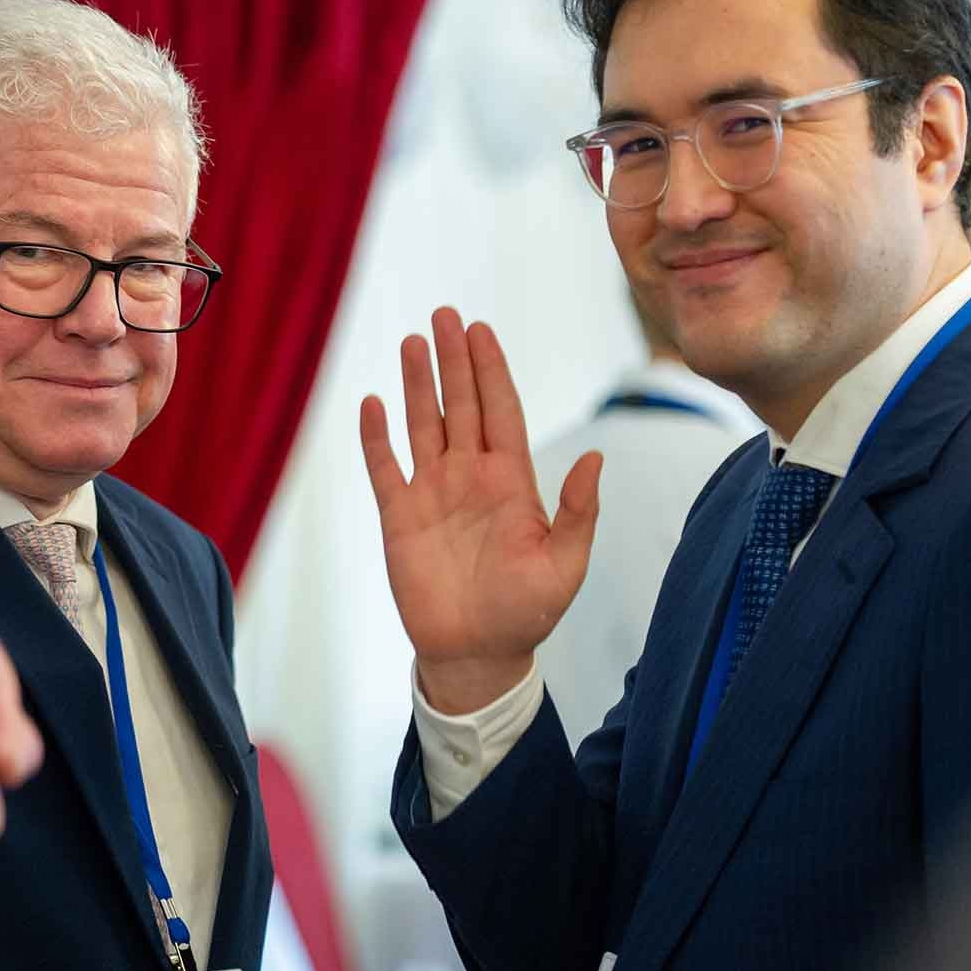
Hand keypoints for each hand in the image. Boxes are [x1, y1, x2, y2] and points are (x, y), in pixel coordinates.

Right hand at [360, 308, 602, 713]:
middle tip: (445, 315)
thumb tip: (599, 458)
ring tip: (411, 342)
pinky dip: (375, 437)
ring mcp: (432, 493)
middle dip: (453, 360)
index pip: (501, 410)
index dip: (491, 369)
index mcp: (512, 482)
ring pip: (423, 425)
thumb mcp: (566, 565)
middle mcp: (470, 477)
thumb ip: (579, 512)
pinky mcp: (399, 517)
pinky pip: (384, 467)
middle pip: (460, 404)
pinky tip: (371, 403)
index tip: (481, 330)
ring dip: (416, 385)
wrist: (477, 655)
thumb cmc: (527, 613)